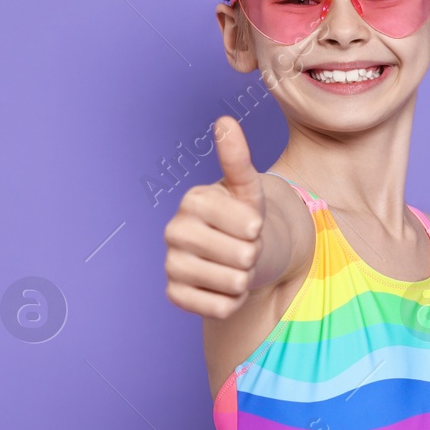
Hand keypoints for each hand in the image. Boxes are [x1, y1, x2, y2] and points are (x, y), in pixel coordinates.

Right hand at [164, 116, 266, 318]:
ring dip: (244, 279)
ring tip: (234, 264)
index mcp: (193, 200)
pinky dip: (231, 301)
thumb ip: (237, 157)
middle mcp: (174, 231)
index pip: (248, 226)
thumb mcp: (249, 189)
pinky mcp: (174, 295)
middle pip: (243, 257)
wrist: (238, 252)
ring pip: (233, 284)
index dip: (258, 229)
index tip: (249, 224)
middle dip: (252, 254)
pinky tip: (222, 286)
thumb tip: (224, 121)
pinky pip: (219, 308)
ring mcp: (171, 264)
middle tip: (242, 245)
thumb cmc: (244, 217)